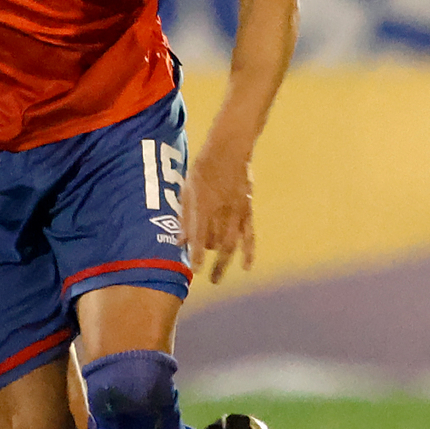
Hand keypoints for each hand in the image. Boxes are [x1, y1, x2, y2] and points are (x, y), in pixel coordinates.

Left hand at [181, 145, 254, 284]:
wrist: (229, 150)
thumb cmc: (203, 169)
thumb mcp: (187, 189)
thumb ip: (184, 216)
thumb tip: (179, 240)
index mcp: (203, 204)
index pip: (199, 235)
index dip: (197, 254)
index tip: (195, 270)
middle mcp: (221, 211)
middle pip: (215, 242)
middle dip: (208, 259)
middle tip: (204, 276)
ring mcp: (237, 212)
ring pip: (231, 243)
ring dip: (224, 262)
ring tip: (217, 278)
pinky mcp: (247, 211)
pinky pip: (249, 235)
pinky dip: (248, 252)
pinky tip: (246, 267)